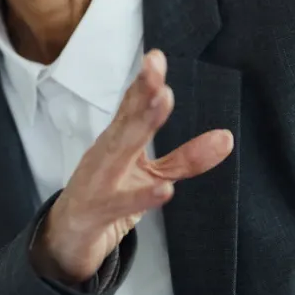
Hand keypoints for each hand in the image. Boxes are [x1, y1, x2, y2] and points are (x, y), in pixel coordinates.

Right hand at [30, 50, 232, 284]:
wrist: (67, 237)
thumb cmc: (107, 197)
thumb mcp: (151, 175)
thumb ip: (186, 158)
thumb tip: (226, 138)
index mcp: (117, 142)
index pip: (130, 107)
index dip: (144, 83)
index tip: (157, 57)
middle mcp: (105, 155)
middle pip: (125, 121)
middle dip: (142, 94)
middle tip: (157, 69)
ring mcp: (99, 181)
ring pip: (119, 151)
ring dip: (140, 126)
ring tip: (163, 101)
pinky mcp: (99, 211)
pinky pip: (123, 203)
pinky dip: (143, 196)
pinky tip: (165, 189)